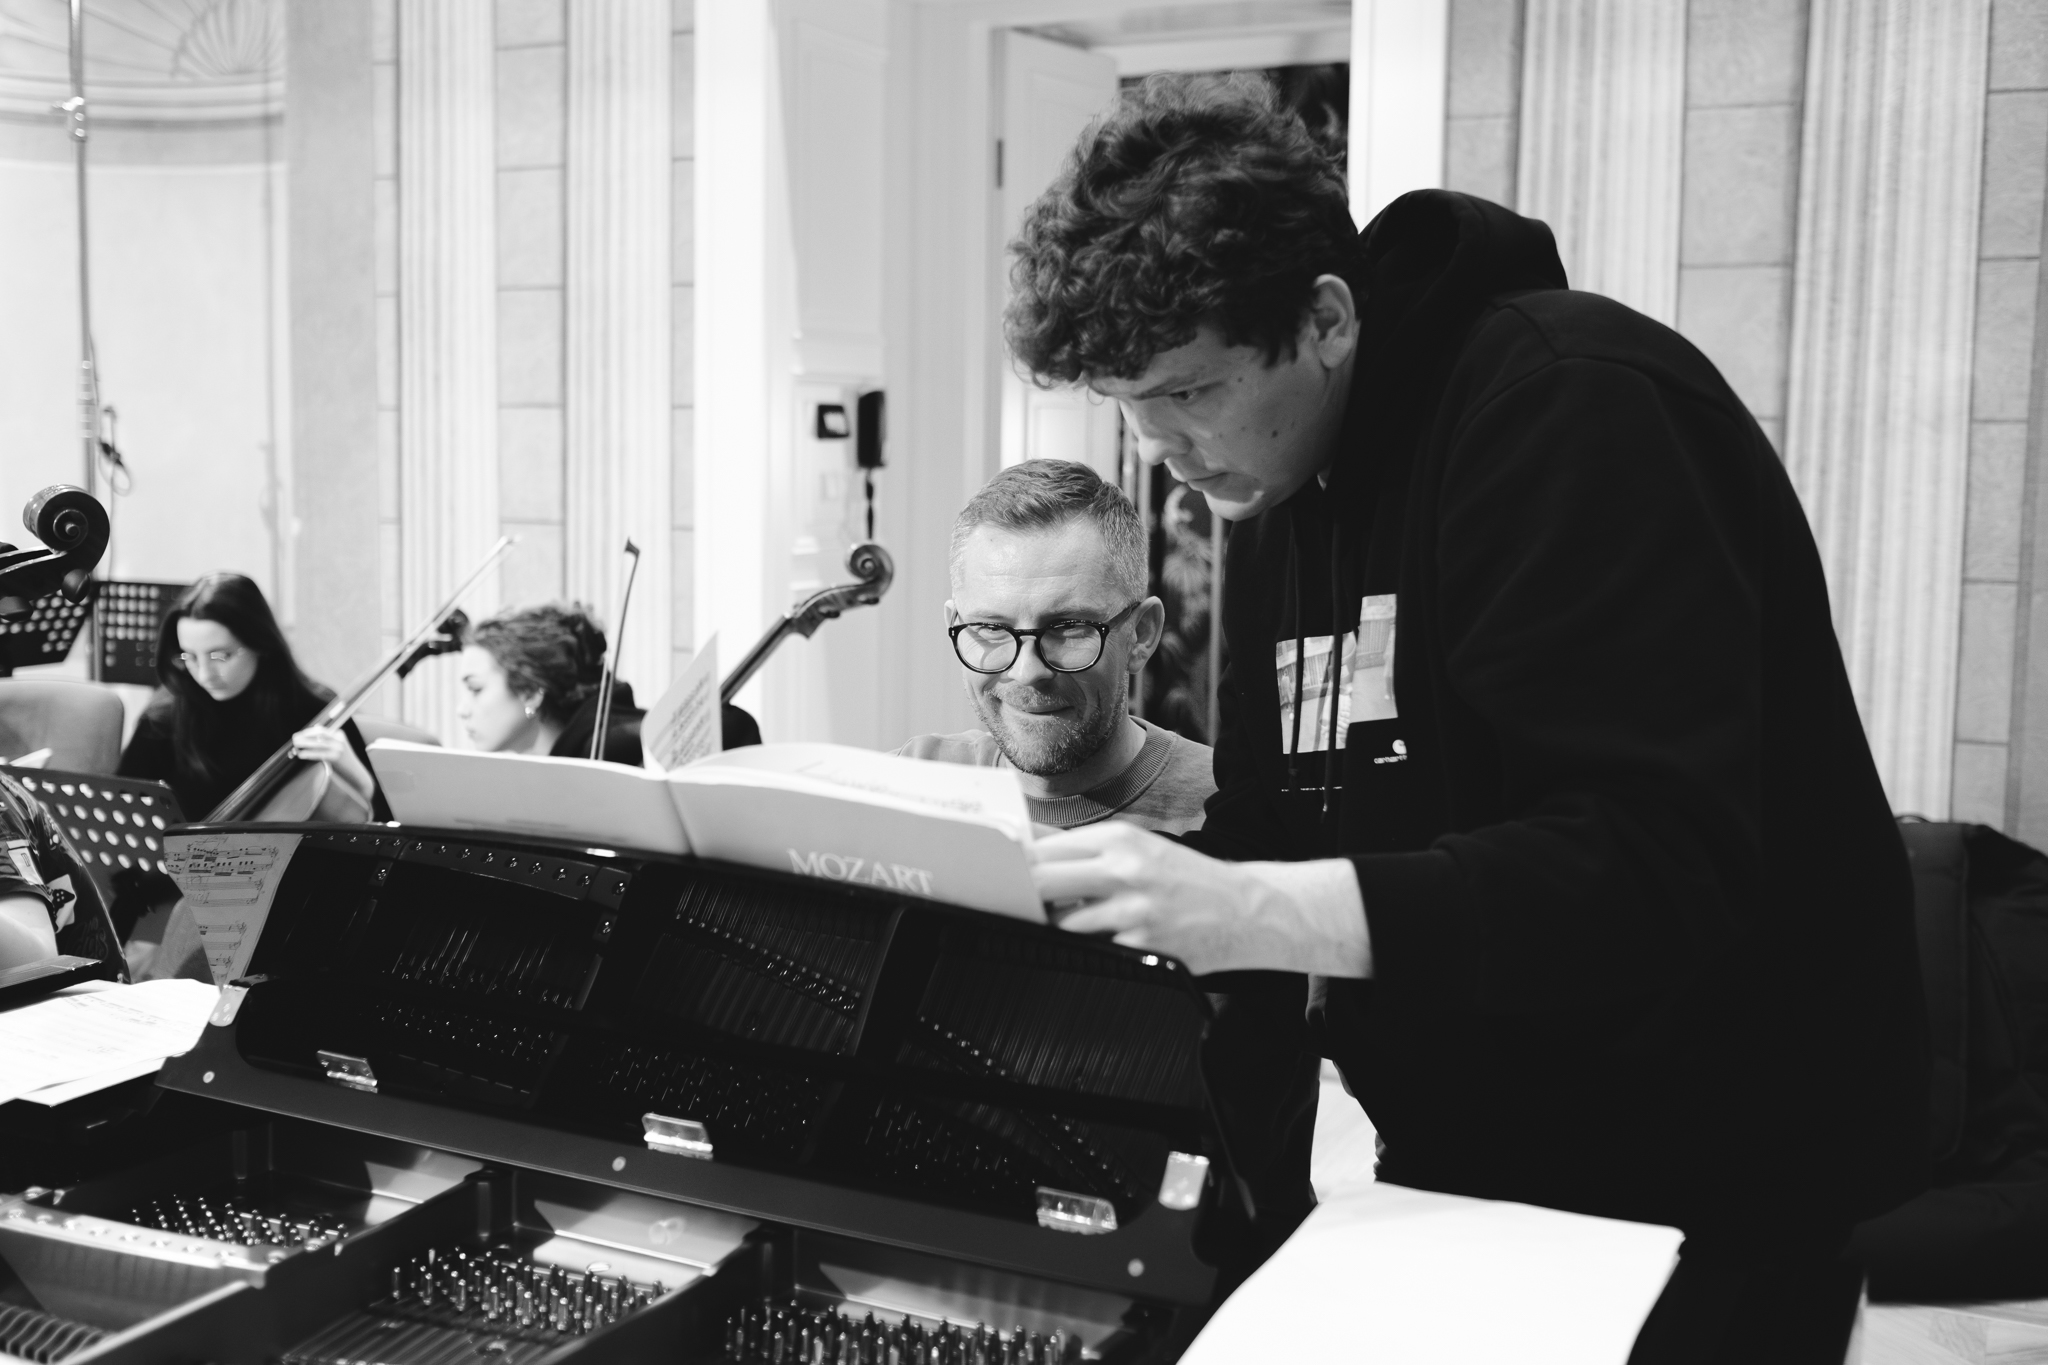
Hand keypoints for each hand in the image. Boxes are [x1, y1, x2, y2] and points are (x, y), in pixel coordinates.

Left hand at [291, 725, 375, 806]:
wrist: (356, 773)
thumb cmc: (344, 761)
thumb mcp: (338, 747)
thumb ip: (328, 739)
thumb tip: (315, 728)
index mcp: (340, 735)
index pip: (321, 730)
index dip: (308, 732)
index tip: (299, 734)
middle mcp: (339, 740)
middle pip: (318, 735)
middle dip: (304, 736)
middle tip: (294, 739)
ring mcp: (338, 749)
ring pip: (317, 744)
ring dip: (304, 744)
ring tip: (295, 747)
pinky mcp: (335, 758)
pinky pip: (318, 754)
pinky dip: (308, 754)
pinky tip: (301, 755)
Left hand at [1031, 823, 1365, 975]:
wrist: (1246, 910)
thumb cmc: (1187, 879)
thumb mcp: (1140, 848)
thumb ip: (1087, 850)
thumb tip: (1029, 845)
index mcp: (1120, 839)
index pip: (1045, 847)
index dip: (1016, 863)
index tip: (1000, 872)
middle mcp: (1125, 868)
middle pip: (1043, 880)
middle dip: (1022, 894)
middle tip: (1012, 902)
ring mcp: (1133, 908)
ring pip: (1062, 921)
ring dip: (1055, 927)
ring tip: (1063, 924)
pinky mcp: (1142, 943)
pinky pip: (1094, 948)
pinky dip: (1088, 946)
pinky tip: (1100, 941)